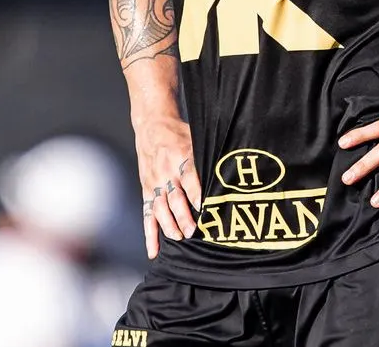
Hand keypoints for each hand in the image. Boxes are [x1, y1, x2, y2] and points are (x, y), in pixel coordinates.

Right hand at [136, 119, 201, 258]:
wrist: (152, 127)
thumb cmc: (180, 135)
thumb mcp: (196, 140)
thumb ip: (208, 158)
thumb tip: (232, 173)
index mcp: (181, 157)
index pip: (189, 177)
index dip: (196, 193)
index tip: (204, 208)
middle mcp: (165, 172)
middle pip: (174, 197)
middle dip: (183, 216)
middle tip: (192, 231)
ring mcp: (154, 183)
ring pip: (159, 208)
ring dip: (168, 225)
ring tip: (178, 238)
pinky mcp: (146, 191)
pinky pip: (147, 215)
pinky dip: (150, 235)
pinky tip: (154, 251)